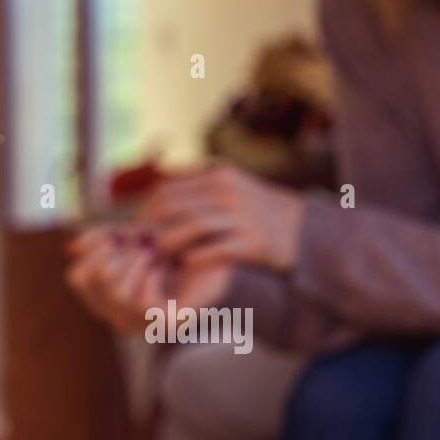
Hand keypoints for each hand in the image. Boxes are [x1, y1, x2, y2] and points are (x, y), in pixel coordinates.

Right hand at [64, 225, 233, 332]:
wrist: (224, 258)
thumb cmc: (181, 248)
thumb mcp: (139, 238)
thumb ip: (106, 240)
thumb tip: (71, 244)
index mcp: (107, 295)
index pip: (77, 276)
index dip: (92, 250)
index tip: (119, 234)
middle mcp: (119, 315)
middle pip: (90, 282)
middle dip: (114, 253)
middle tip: (141, 242)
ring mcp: (141, 324)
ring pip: (114, 291)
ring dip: (135, 262)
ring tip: (155, 253)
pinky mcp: (165, 325)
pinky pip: (141, 303)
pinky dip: (151, 276)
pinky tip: (166, 267)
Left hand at [137, 165, 304, 272]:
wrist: (304, 231)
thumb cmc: (259, 213)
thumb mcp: (230, 187)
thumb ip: (198, 186)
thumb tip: (159, 189)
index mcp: (217, 175)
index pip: (167, 189)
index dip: (145, 211)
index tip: (135, 230)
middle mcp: (227, 191)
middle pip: (174, 206)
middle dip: (150, 227)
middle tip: (139, 247)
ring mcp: (240, 215)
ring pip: (191, 226)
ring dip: (169, 243)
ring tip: (158, 257)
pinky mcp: (251, 241)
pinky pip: (215, 249)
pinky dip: (195, 256)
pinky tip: (185, 264)